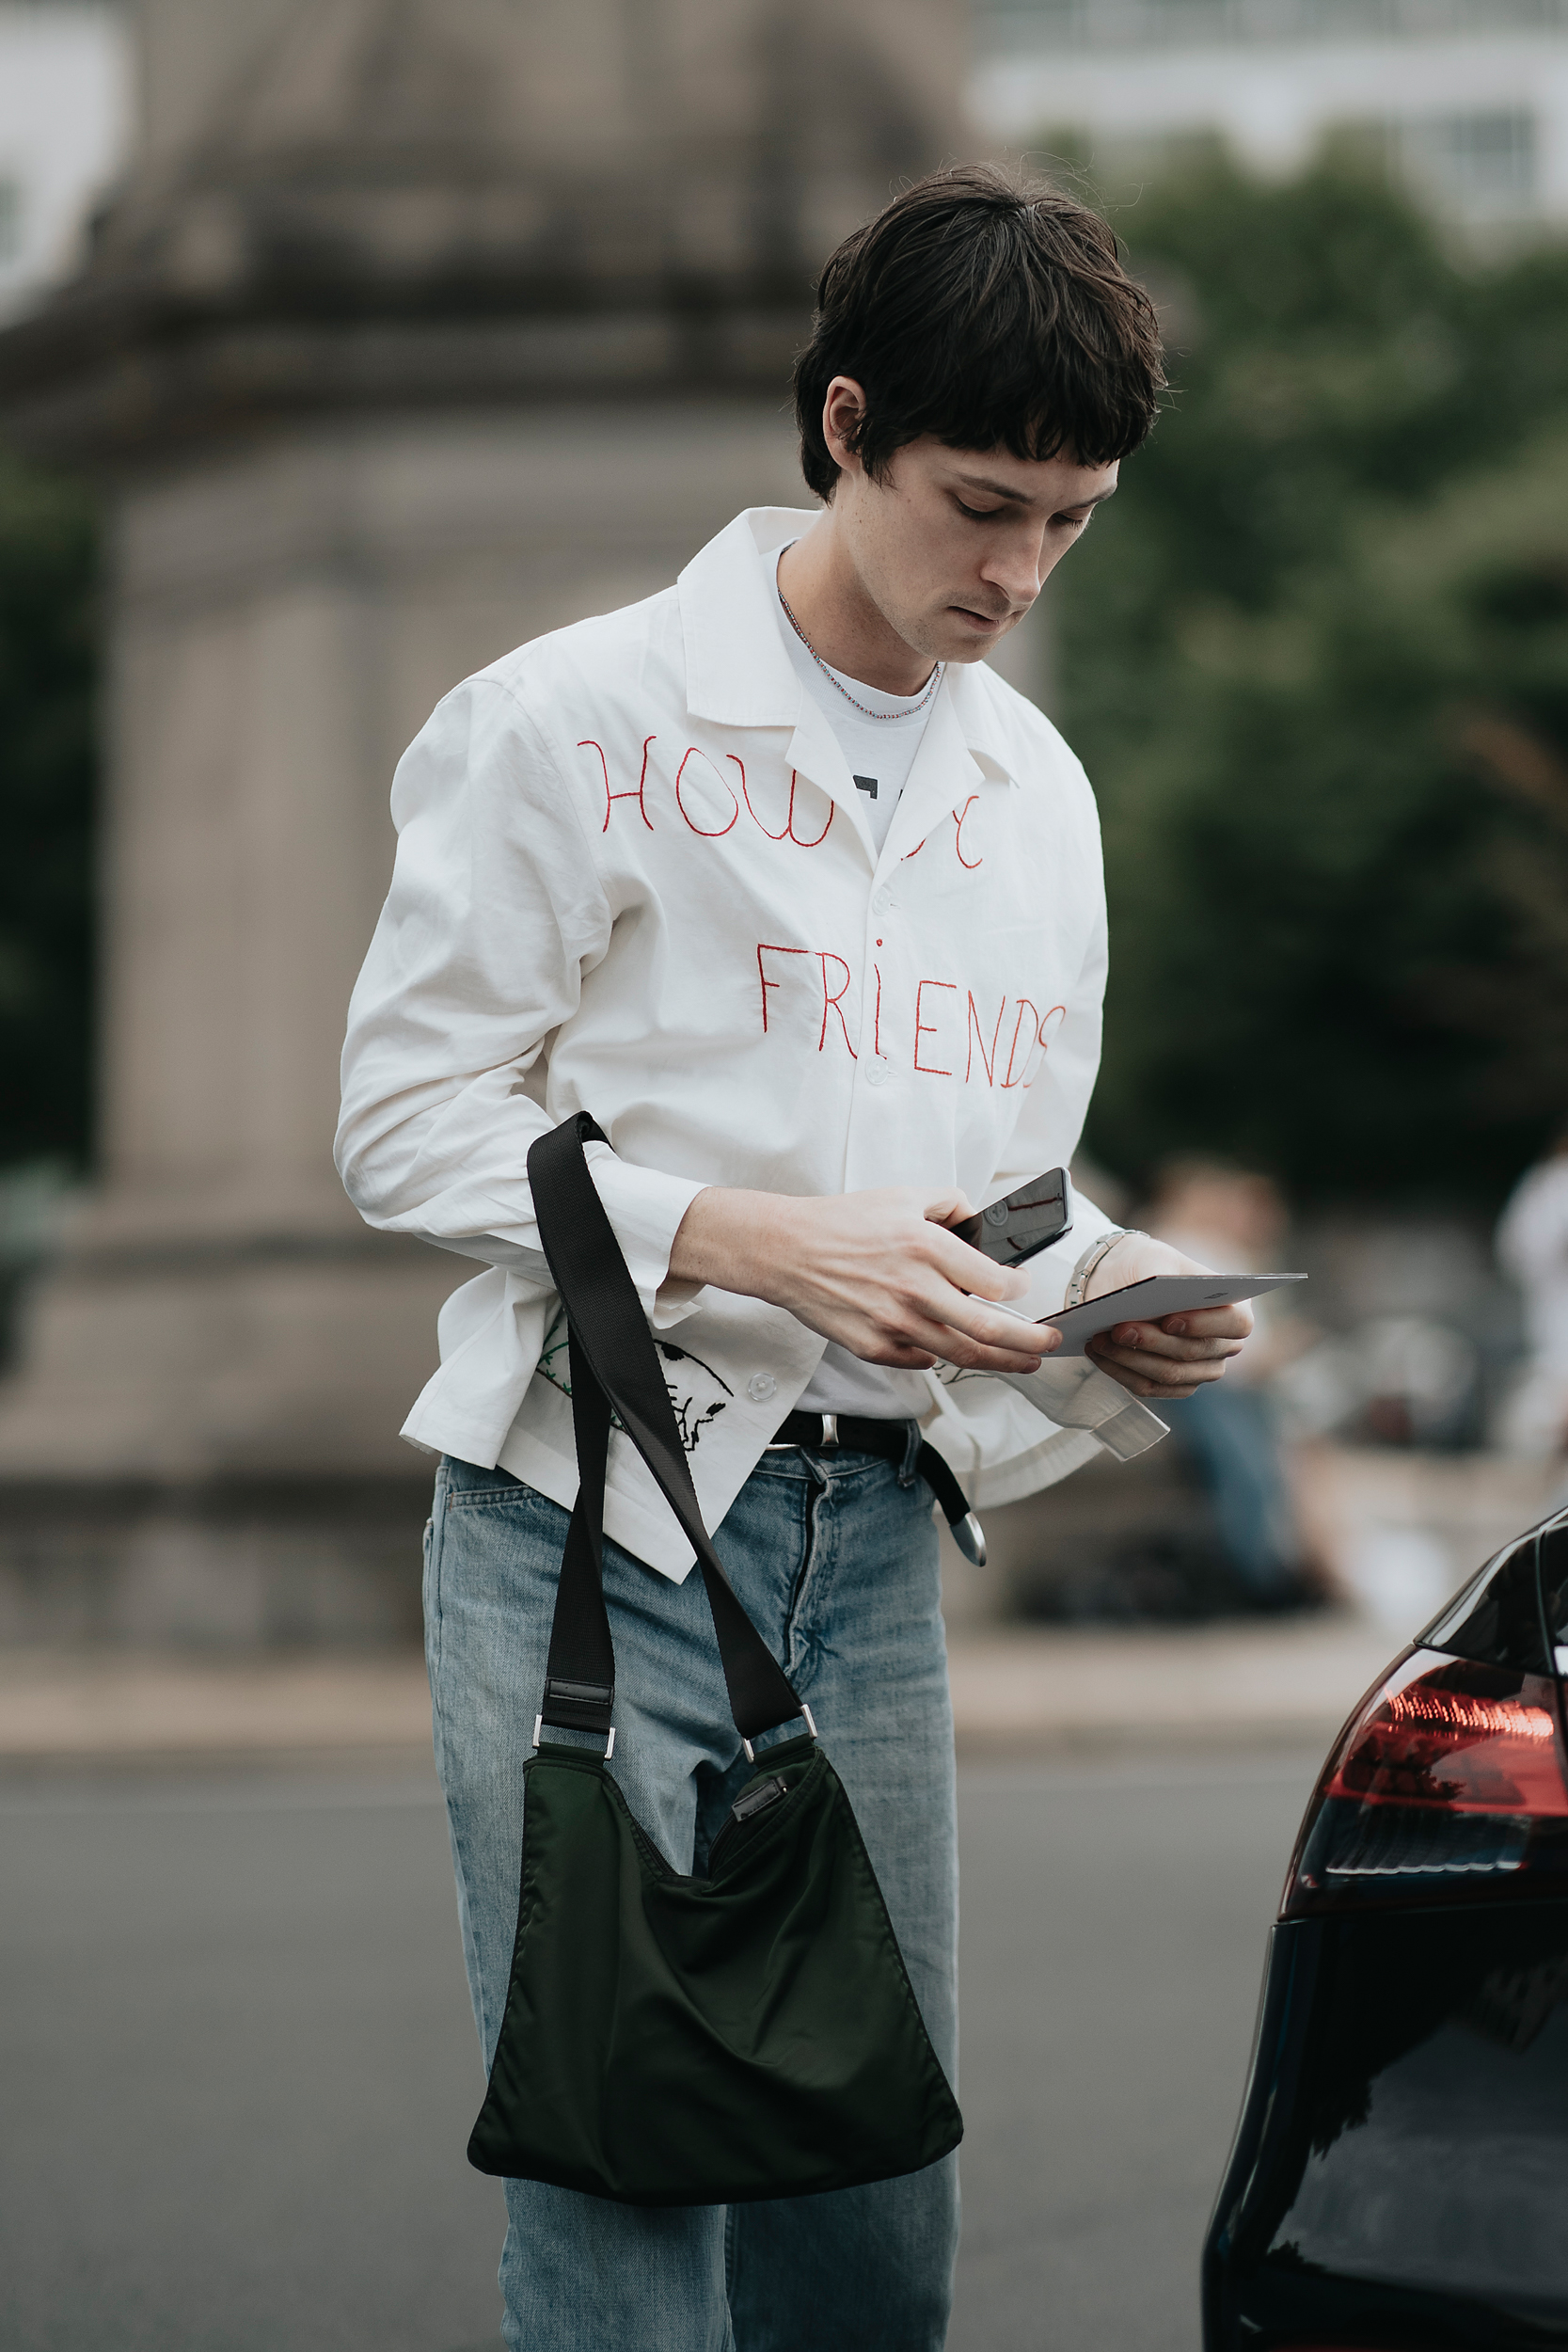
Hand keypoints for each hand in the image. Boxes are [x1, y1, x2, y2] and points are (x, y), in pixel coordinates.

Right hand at [668, 1185, 1062, 1375]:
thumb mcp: (903, 1196)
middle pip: (989, 1330)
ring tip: (1022, 1363)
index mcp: (927, 1248)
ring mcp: (894, 1323)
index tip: (1023, 1289)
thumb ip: (950, 1204)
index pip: (995, 1282)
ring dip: (999, 1362)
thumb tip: (980, 1223)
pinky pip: (919, 1360)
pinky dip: (939, 1357)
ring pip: (960, 1354)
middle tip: (1050, 1346)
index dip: (1019, 1289)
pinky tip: (952, 1352)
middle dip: (1030, 1342)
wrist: (787, 1250)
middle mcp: (915, 1289)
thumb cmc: (842, 1222)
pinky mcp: (874, 1346)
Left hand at [1083, 1233, 1251, 1401]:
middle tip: (1120, 1329)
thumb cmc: (1149, 1266)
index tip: (1170, 1320)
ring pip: (1169, 1374)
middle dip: (1153, 1342)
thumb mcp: (1154, 1258)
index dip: (1205, 1325)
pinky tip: (1097, 1353)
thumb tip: (1150, 1303)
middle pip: (1193, 1352)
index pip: (1236, 1323)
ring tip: (1100, 1340)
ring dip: (1130, 1358)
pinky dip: (1120, 1371)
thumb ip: (1159, 1275)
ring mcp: (1201, 1369)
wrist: (1126, 1281)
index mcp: (1234, 1307)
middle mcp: (1224, 1343)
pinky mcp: (1174, 1385)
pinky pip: (1149, 1387)